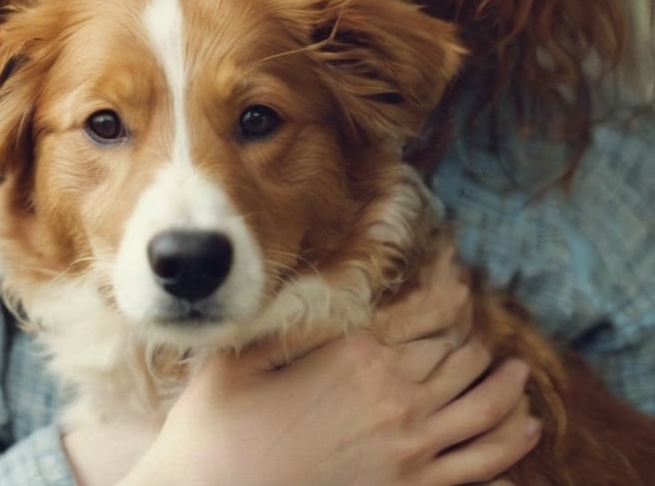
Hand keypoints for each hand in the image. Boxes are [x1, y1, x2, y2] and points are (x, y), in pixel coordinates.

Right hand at [121, 242, 537, 485]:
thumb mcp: (243, 355)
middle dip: (473, 336)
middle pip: (457, 355)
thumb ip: (286, 323)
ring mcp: (407, 446)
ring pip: (481, 406)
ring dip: (506, 386)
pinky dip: (510, 445)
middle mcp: (392, 393)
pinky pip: (479, 464)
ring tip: (519, 372)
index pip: (421, 313)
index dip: (445, 294)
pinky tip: (528, 430)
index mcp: (355, 352)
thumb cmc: (219, 425)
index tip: (459, 282)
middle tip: (481, 324)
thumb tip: (313, 292)